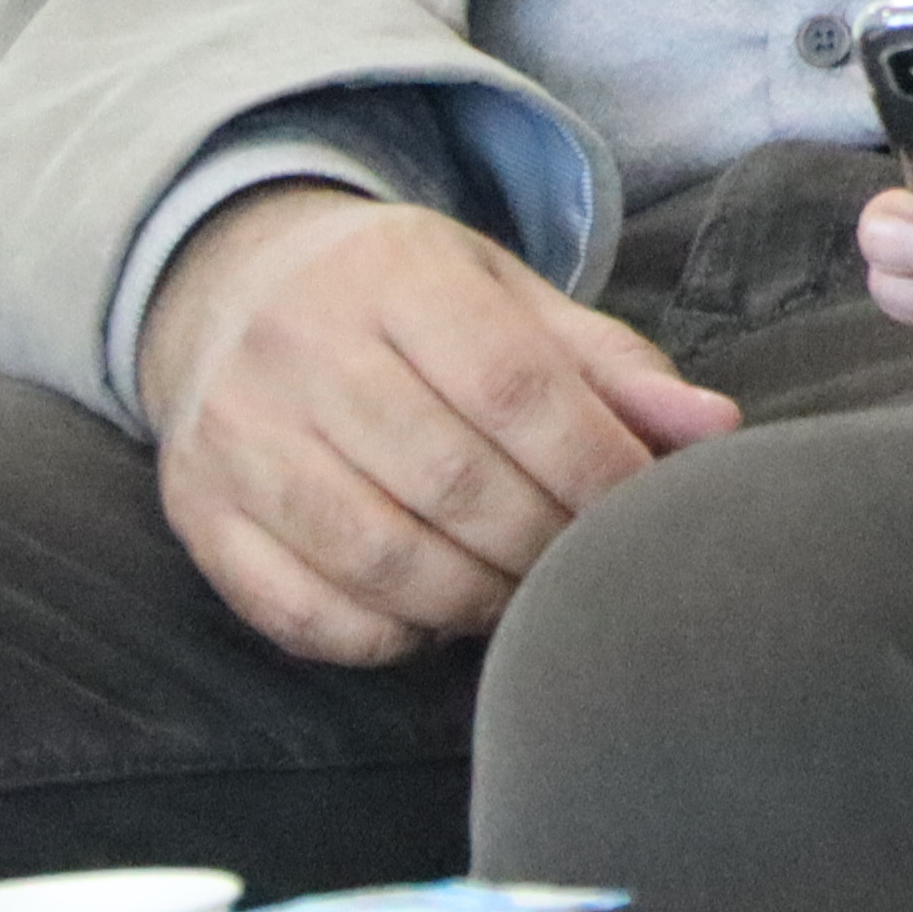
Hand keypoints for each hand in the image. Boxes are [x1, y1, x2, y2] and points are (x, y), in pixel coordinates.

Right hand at [141, 185, 736, 664]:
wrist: (233, 289)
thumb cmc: (403, 302)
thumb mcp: (506, 297)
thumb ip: (609, 366)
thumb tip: (716, 430)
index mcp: (393, 274)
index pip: (512, 384)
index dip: (593, 465)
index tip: (642, 511)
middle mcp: (299, 347)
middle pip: (451, 481)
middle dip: (543, 543)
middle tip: (585, 566)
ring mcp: (235, 435)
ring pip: (379, 559)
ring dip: (474, 600)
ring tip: (519, 594)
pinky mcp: (196, 513)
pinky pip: (302, 614)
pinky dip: (387, 636)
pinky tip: (431, 614)